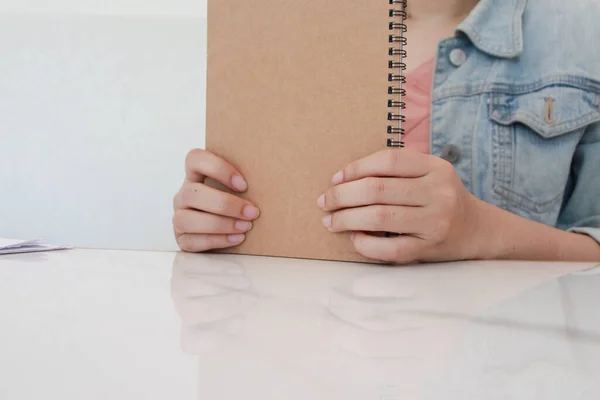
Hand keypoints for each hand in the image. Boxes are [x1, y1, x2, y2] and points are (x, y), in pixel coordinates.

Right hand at [173, 149, 259, 251]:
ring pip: (187, 219)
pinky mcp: (182, 239)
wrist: (224, 233)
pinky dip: (217, 240)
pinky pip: (192, 241)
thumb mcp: (237, 189)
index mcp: (195, 175)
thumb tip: (275, 178)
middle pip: (193, 193)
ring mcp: (179, 217)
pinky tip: (237, 239)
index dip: (218, 169)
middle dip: (225, 204)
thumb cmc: (235, 205)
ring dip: (220, 224)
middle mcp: (184, 195)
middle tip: (252, 212)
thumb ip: (245, 183)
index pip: (195, 159)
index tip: (243, 185)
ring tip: (245, 227)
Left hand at [318, 149, 483, 263]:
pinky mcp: (429, 249)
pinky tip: (354, 238)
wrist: (476, 230)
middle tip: (324, 202)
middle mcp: (438, 193)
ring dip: (346, 219)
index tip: (335, 180)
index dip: (355, 168)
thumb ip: (396, 171)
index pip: (388, 160)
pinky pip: (389, 249)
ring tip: (331, 221)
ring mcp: (435, 223)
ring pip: (379, 218)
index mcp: (436, 168)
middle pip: (377, 189)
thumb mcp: (428, 174)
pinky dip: (365, 244)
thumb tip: (343, 180)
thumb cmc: (440, 198)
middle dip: (342, 196)